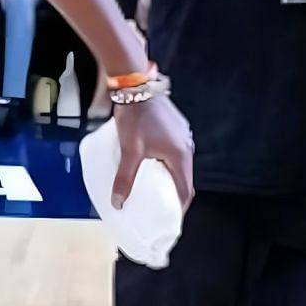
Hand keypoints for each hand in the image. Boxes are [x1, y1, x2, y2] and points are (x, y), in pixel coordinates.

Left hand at [112, 95, 194, 210]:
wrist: (135, 86)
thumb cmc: (135, 117)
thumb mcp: (129, 150)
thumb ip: (124, 178)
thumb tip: (118, 202)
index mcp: (181, 155)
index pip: (185, 190)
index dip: (179, 207)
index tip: (170, 219)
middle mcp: (186, 146)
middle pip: (183, 177)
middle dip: (172, 193)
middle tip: (158, 205)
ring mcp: (182, 135)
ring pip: (178, 163)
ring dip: (168, 176)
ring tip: (152, 186)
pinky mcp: (175, 127)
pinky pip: (173, 151)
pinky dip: (165, 161)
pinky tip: (150, 163)